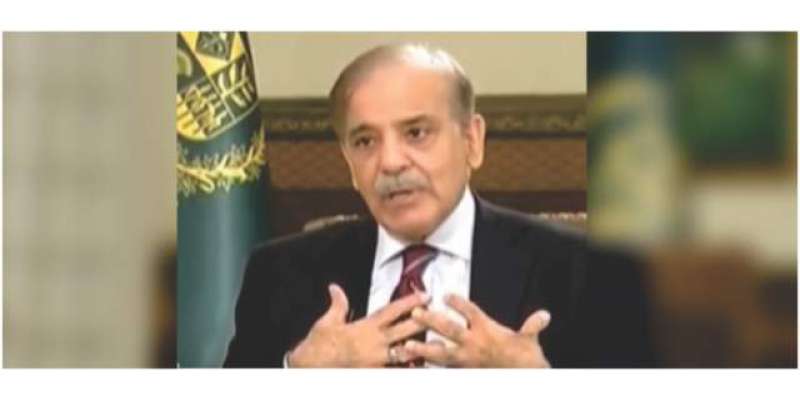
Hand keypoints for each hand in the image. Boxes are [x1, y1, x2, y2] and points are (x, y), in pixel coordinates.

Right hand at [287, 284, 428, 366]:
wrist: (310, 367)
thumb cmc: (318, 344)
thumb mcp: (327, 321)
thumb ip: (338, 304)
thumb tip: (335, 288)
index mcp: (366, 327)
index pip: (392, 311)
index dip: (410, 302)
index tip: (425, 295)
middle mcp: (375, 342)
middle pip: (405, 330)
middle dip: (423, 322)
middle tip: (440, 315)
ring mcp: (376, 360)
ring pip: (405, 353)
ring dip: (421, 349)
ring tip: (438, 346)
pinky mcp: (373, 374)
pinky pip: (395, 373)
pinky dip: (407, 371)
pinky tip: (420, 371)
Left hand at [404, 294, 550, 367]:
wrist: (525, 380)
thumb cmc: (526, 360)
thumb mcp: (530, 341)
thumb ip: (533, 326)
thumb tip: (545, 315)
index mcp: (488, 330)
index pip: (471, 312)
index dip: (459, 303)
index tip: (446, 295)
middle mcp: (475, 344)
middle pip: (450, 330)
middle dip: (432, 321)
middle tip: (416, 314)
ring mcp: (467, 360)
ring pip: (441, 353)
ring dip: (423, 349)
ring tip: (406, 346)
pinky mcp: (464, 372)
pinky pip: (444, 370)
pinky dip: (429, 369)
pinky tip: (416, 368)